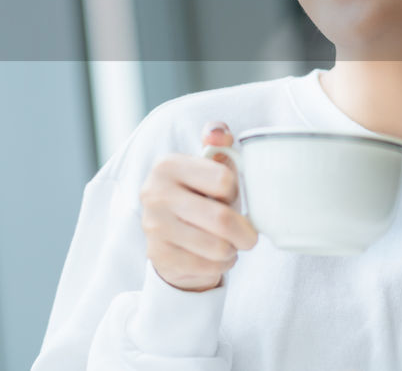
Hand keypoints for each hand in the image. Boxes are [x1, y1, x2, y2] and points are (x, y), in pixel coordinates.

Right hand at [139, 120, 258, 291]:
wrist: (169, 237)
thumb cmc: (198, 196)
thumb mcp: (207, 166)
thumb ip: (217, 142)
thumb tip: (220, 135)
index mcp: (167, 165)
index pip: (224, 179)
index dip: (235, 191)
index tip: (229, 195)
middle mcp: (155, 194)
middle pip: (222, 219)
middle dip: (245, 232)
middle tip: (247, 234)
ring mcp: (153, 227)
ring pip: (219, 248)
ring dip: (232, 250)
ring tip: (226, 243)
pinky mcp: (158, 257)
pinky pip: (208, 267)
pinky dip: (220, 265)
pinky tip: (212, 257)